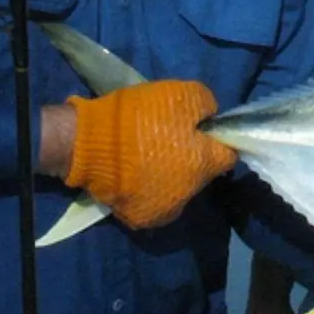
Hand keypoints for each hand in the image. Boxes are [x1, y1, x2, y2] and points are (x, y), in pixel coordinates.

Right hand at [62, 80, 235, 228]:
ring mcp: (165, 210)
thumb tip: (210, 119)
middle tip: (169, 140)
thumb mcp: (179, 95)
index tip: (203, 131)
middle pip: (201, 174)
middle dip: (192, 158)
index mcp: (202, 163)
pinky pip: (155, 202)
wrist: (85, 144)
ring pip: (179, 189)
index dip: (218, 141)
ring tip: (147, 158)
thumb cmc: (135, 118)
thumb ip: (205, 106)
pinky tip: (135, 175)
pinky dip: (150, 190)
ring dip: (171, 176)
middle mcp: (189, 193)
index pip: (229, 156)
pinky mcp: (141, 219)